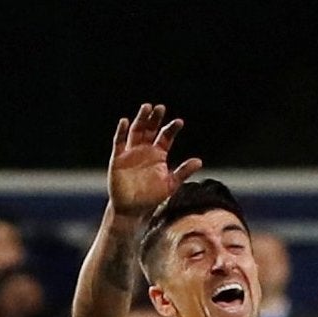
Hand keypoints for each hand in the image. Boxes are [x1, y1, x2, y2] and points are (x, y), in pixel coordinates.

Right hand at [107, 103, 203, 219]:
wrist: (132, 209)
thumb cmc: (151, 197)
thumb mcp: (170, 184)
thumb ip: (183, 172)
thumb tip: (199, 161)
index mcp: (158, 154)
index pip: (165, 136)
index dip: (172, 129)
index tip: (179, 122)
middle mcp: (145, 150)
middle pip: (150, 129)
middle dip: (155, 118)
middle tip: (161, 108)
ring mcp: (131, 152)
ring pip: (136, 131)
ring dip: (141, 119)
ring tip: (146, 107)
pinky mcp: (118, 157)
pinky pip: (119, 142)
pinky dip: (121, 131)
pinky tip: (125, 121)